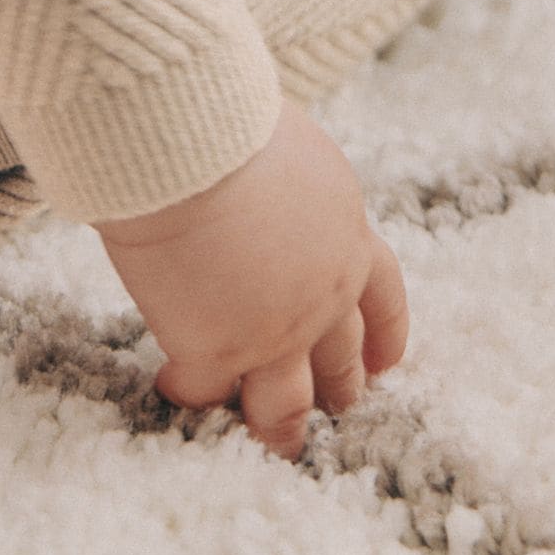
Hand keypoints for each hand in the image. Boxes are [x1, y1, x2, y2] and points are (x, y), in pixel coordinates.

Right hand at [95, 93, 407, 460]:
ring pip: (287, 406)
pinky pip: (204, 390)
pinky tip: (170, 382)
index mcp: (347, 236)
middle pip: (342, 363)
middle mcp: (323, 295)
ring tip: (267, 437)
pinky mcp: (216, 352)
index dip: (382, 336)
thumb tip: (276, 199)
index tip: (383, 364)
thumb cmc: (228, 117)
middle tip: (326, 407)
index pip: (384, 298)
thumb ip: (298, 197)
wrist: (187, 141)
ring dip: (277, 425)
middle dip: (336, 389)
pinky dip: (188, 391)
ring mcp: (272, 333)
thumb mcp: (295, 153)